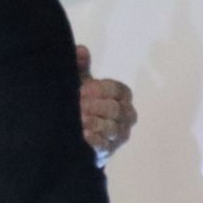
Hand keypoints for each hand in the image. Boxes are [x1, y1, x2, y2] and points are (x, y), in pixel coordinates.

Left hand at [76, 44, 136, 160]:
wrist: (76, 134)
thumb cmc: (83, 103)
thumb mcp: (81, 83)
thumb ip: (81, 67)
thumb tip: (80, 50)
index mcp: (122, 97)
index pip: (119, 90)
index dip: (101, 89)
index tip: (83, 88)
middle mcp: (127, 116)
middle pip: (116, 109)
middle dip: (96, 105)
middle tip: (78, 103)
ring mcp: (119, 135)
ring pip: (112, 128)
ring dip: (94, 121)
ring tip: (78, 118)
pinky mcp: (109, 151)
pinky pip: (105, 145)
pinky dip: (94, 139)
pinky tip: (82, 133)